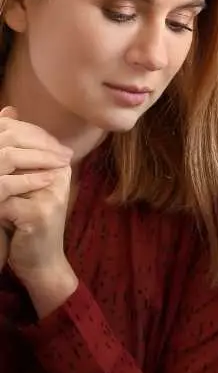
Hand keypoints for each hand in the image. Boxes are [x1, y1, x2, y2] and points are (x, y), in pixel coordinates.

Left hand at [0, 106, 72, 282]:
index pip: (28, 135)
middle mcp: (58, 177)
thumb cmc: (27, 222)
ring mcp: (51, 194)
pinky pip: (4, 196)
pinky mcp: (39, 213)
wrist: (40, 261)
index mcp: (57, 167)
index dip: (5, 129)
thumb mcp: (21, 184)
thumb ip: (18, 152)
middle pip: (18, 149)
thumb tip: (10, 111)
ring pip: (8, 169)